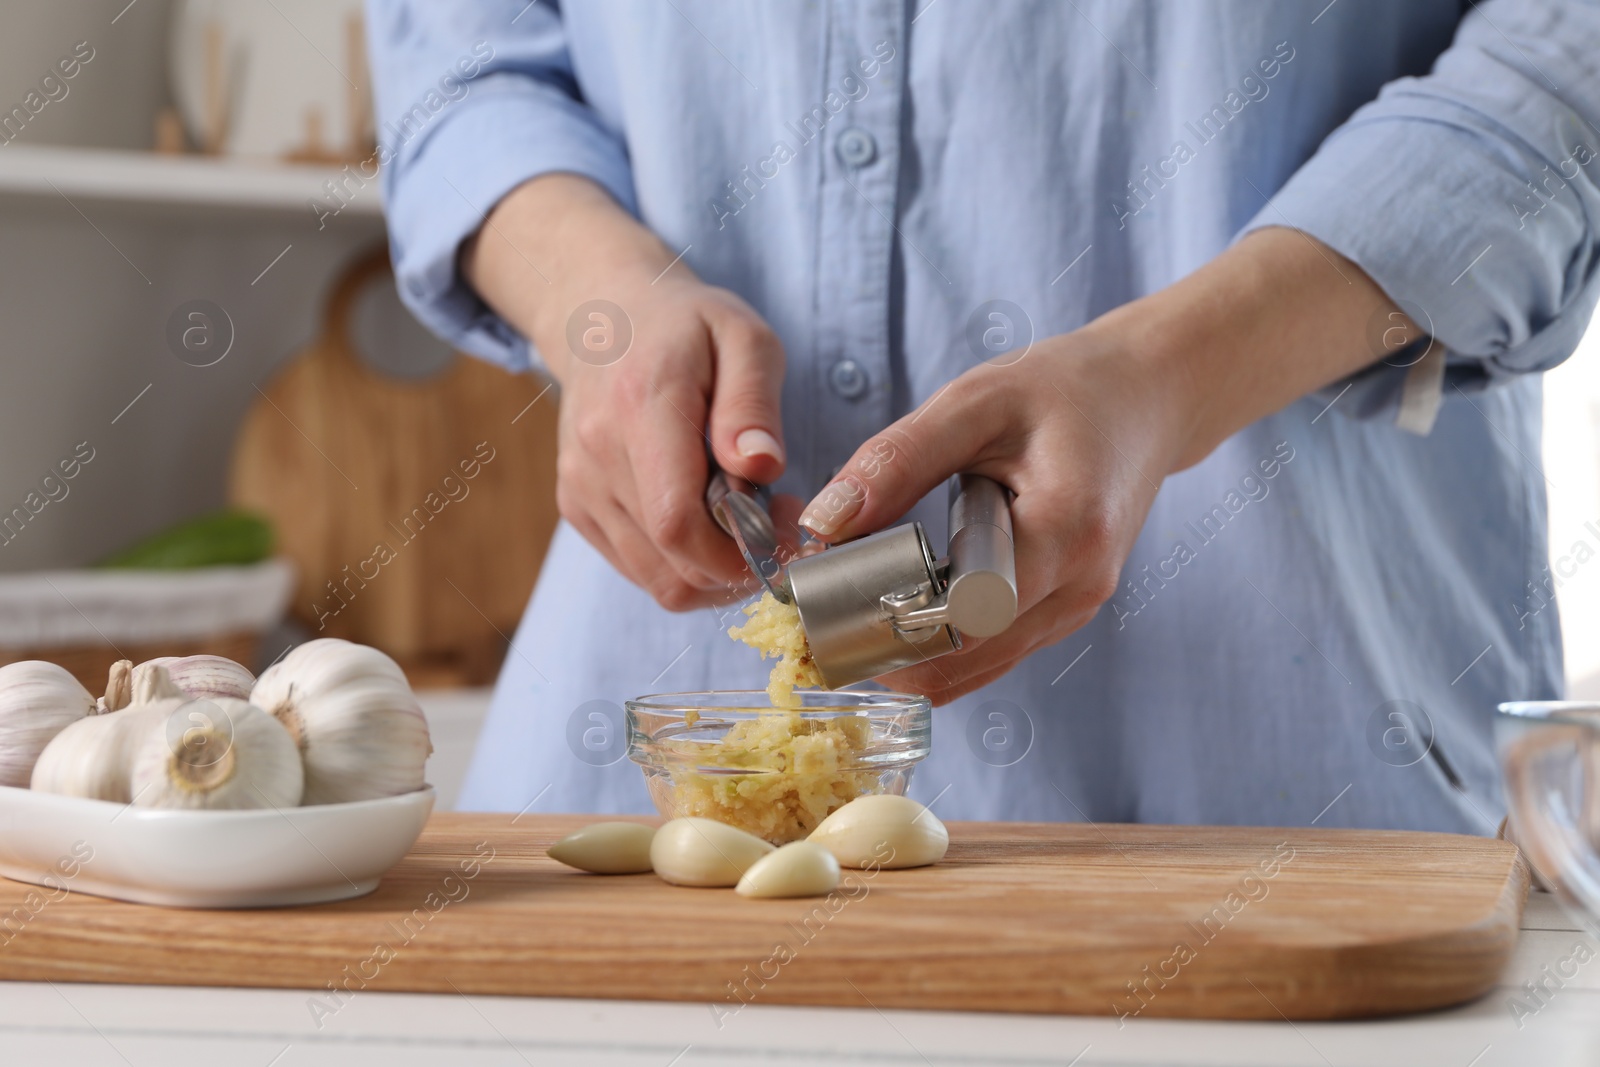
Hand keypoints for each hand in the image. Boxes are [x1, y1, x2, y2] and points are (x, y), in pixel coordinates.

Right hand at [463, 175, 796, 609]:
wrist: (604, 319)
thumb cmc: (687, 327)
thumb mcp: (744, 338)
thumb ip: (753, 403)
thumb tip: (761, 466)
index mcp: (641, 406)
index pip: (677, 520)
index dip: (739, 552)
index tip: (784, 529)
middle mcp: (598, 454)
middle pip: (672, 563)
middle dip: (738, 565)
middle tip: (777, 522)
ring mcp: (581, 486)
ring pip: (657, 580)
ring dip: (713, 571)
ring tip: (745, 520)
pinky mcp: (577, 506)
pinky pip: (639, 569)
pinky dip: (683, 564)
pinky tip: (708, 520)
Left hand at [798, 332, 1180, 702]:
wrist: (1148, 397)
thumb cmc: (1065, 388)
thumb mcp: (975, 402)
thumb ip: (897, 460)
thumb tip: (823, 525)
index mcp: (1064, 533)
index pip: (963, 616)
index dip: (889, 621)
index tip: (825, 603)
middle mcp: (1078, 588)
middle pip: (962, 657)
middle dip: (882, 647)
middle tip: (815, 619)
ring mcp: (1075, 610)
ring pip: (973, 669)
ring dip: (906, 653)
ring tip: (844, 612)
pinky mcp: (1063, 613)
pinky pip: (989, 654)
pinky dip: (937, 645)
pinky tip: (894, 611)